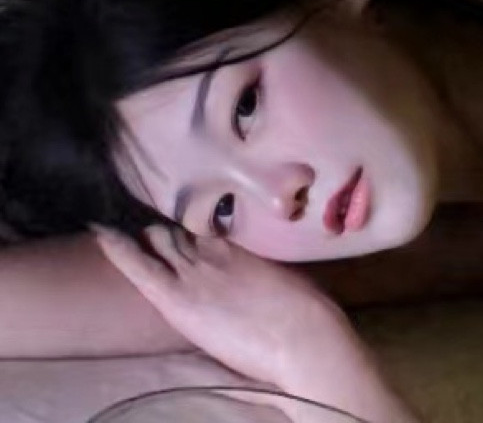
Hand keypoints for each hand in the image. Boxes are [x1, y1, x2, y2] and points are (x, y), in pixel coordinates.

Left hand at [92, 224, 352, 387]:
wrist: (304, 335)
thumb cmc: (306, 312)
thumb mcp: (282, 280)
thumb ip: (259, 271)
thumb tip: (258, 275)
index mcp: (238, 247)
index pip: (201, 228)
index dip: (187, 228)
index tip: (179, 224)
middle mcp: (212, 250)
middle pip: (177, 231)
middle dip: (164, 231)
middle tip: (151, 231)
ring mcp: (194, 271)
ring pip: (158, 241)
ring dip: (145, 237)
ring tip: (122, 227)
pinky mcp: (178, 298)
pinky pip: (139, 266)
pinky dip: (117, 247)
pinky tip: (100, 231)